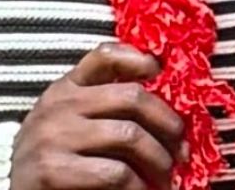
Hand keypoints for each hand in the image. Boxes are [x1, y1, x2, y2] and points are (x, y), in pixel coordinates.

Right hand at [10, 42, 188, 189]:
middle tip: (182, 150)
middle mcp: (58, 106)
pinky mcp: (53, 171)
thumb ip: (101, 105)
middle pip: (131, 98)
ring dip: (159, 161)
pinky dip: (139, 187)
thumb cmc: (53, 162)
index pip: (103, 57)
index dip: (138, 59)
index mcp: (64, 89)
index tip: (160, 72)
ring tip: (166, 178)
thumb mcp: (70, 123)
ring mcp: (53, 137)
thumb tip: (158, 95)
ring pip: (129, 136)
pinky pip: (115, 173)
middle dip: (167, 124)